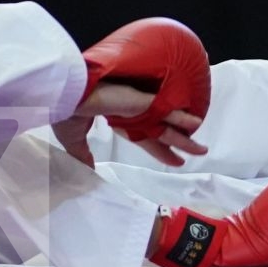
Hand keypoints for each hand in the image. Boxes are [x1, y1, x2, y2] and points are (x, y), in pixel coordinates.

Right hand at [53, 82, 207, 168]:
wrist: (64, 96)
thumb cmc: (67, 113)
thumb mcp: (74, 140)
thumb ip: (84, 155)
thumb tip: (88, 170)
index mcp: (118, 121)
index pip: (144, 138)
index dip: (159, 150)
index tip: (174, 159)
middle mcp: (132, 115)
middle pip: (161, 135)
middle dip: (178, 145)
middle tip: (196, 152)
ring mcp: (139, 108)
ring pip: (167, 126)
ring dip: (185, 136)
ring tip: (202, 148)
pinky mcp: (141, 102)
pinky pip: (166, 111)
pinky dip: (181, 117)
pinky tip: (196, 122)